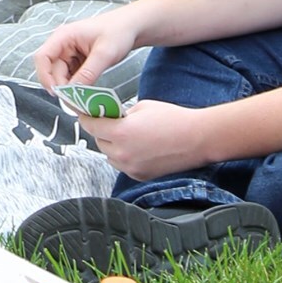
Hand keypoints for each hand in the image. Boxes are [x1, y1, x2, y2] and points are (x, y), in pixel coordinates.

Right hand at [33, 6, 136, 89]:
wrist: (132, 27)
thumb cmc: (119, 31)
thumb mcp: (104, 53)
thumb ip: (88, 73)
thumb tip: (74, 92)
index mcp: (63, 36)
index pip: (42, 58)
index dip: (45, 76)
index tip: (57, 93)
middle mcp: (62, 44)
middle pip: (51, 70)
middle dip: (62, 86)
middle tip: (76, 102)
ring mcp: (69, 53)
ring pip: (61, 76)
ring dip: (69, 88)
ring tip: (83, 98)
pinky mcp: (77, 60)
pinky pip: (71, 76)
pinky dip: (76, 85)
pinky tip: (86, 91)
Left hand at [78, 99, 208, 180]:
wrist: (198, 138)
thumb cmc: (174, 120)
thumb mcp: (142, 106)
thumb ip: (121, 113)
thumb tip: (110, 116)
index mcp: (120, 132)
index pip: (90, 125)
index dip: (85, 117)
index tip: (83, 113)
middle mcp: (122, 153)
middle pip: (98, 141)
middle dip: (101, 131)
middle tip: (108, 121)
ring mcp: (131, 167)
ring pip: (109, 155)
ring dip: (111, 145)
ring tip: (125, 135)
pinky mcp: (140, 175)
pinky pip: (122, 165)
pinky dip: (124, 156)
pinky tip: (136, 146)